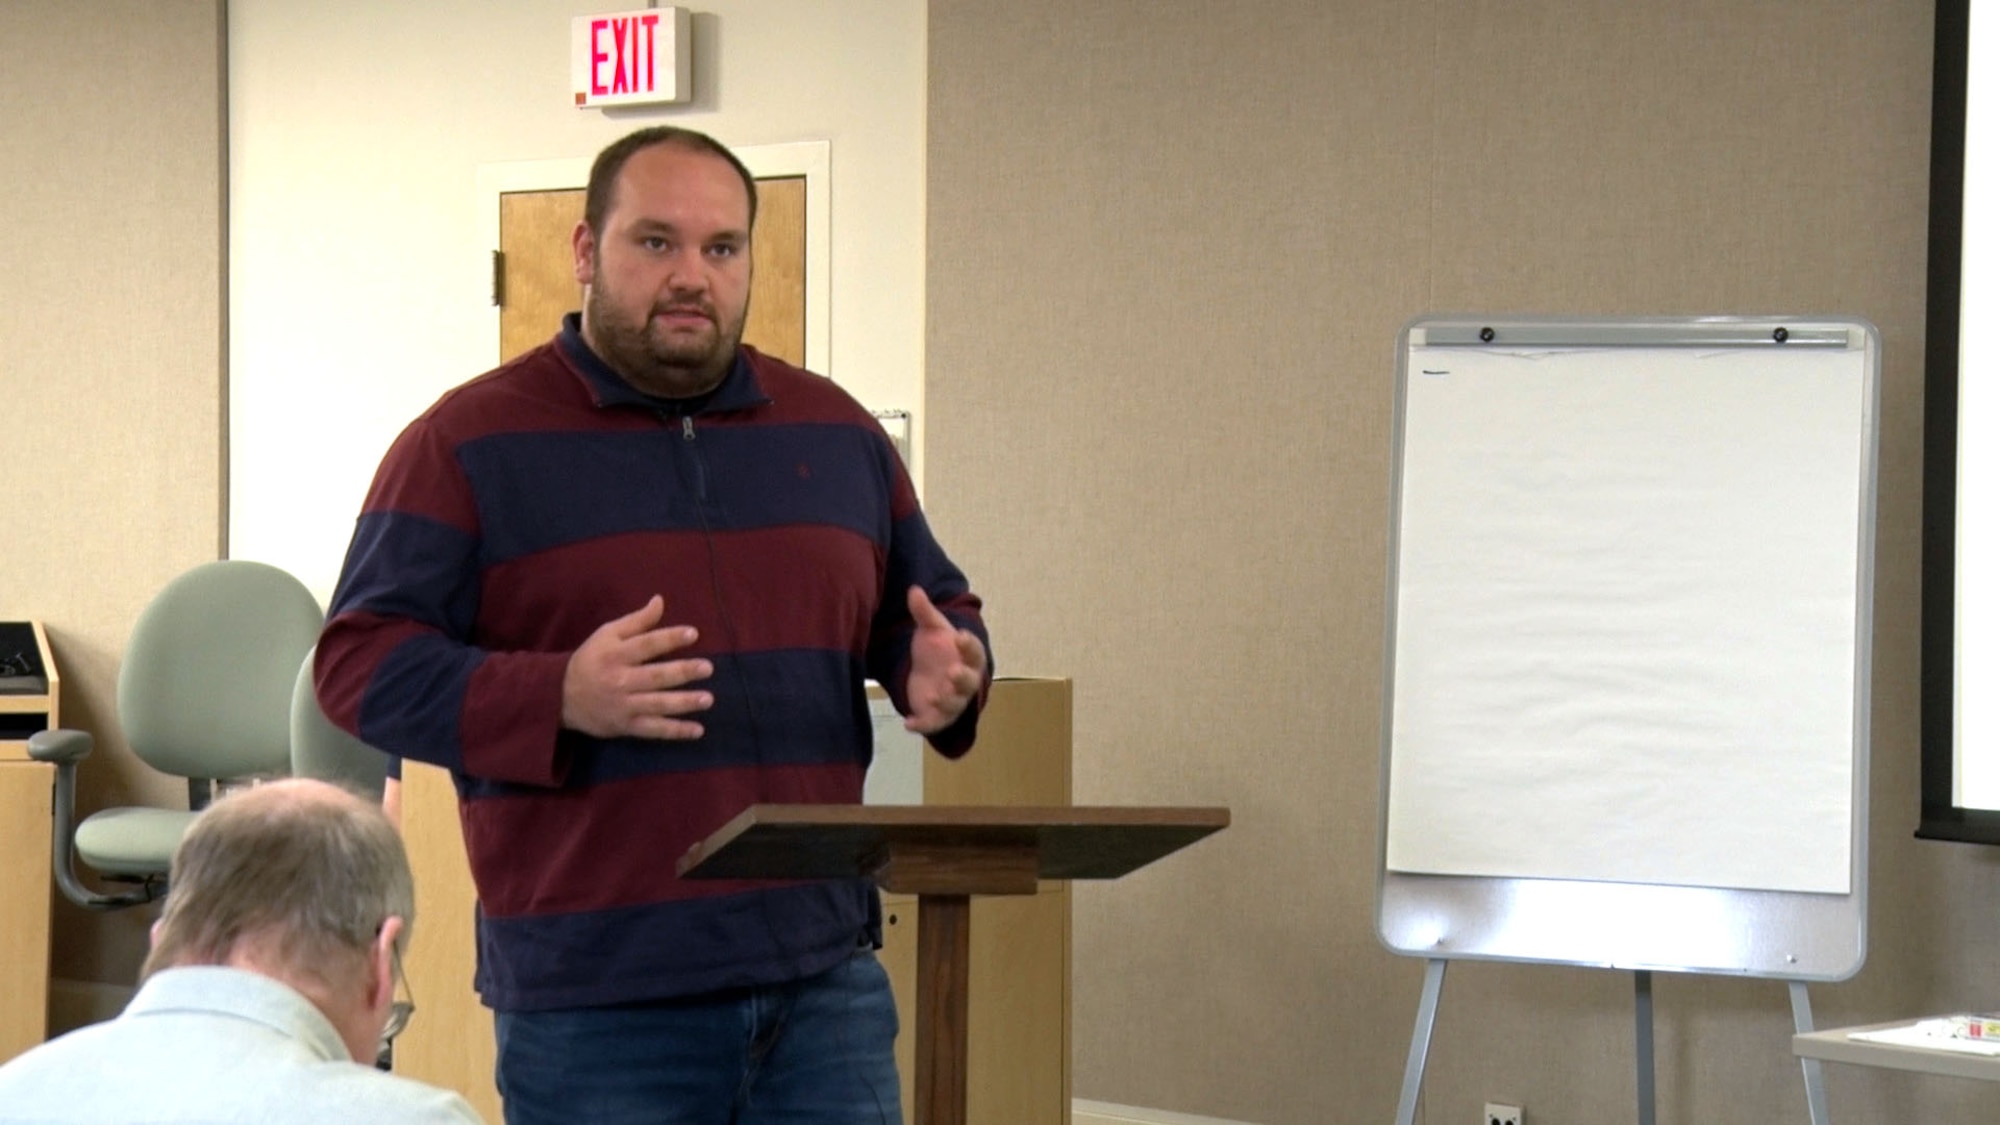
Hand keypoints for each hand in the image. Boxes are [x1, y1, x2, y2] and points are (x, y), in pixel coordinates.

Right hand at [561, 596, 713, 739]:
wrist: (560, 696)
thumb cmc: (591, 660)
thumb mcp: (607, 634)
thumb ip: (636, 621)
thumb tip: (660, 601)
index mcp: (616, 654)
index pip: (646, 644)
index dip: (670, 638)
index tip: (693, 634)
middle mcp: (620, 680)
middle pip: (656, 676)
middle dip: (683, 672)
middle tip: (708, 668)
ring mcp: (624, 705)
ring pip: (658, 705)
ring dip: (684, 703)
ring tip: (708, 699)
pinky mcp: (625, 726)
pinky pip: (654, 730)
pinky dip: (676, 732)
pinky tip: (698, 730)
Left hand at [902, 586, 985, 733]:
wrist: (928, 672)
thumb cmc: (937, 649)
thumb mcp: (931, 628)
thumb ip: (924, 612)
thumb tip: (913, 589)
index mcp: (968, 657)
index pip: (974, 651)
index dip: (968, 645)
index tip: (958, 636)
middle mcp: (964, 681)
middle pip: (968, 682)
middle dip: (962, 679)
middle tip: (953, 672)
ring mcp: (952, 700)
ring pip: (953, 706)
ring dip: (945, 702)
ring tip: (934, 696)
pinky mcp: (936, 715)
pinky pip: (932, 723)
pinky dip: (922, 725)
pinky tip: (907, 723)